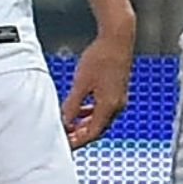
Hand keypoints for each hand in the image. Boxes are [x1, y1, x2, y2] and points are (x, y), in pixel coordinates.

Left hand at [61, 33, 131, 147]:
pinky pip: (103, 109)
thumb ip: (72, 104)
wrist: (117, 39)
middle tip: (64, 137)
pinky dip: (90, 113)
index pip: (92, 133)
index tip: (65, 144)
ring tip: (69, 124)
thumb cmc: (100, 57)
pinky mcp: (117, 90)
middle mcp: (117, 105)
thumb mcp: (81, 84)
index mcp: (109, 106)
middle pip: (97, 128)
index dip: (77, 141)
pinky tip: (80, 109)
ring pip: (100, 119)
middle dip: (80, 134)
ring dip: (85, 124)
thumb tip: (64, 120)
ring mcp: (118, 98)